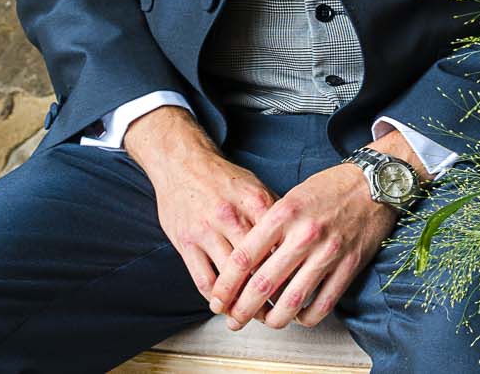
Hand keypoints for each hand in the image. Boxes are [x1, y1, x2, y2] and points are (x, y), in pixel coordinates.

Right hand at [123, 106, 277, 304]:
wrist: (182, 163)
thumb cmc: (222, 178)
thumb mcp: (254, 187)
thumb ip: (274, 214)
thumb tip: (294, 242)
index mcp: (254, 201)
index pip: (278, 243)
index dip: (290, 270)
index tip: (298, 289)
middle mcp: (231, 216)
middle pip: (256, 265)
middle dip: (268, 294)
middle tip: (277, 313)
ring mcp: (206, 231)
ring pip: (228, 278)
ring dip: (240, 303)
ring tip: (250, 316)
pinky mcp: (185, 243)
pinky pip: (202, 279)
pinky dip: (214, 298)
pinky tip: (223, 305)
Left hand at [211, 134, 415, 329]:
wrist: (375, 182)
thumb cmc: (330, 188)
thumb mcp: (291, 198)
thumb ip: (269, 229)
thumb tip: (248, 267)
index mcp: (284, 214)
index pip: (244, 258)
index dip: (226, 285)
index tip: (218, 299)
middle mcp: (304, 235)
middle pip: (262, 286)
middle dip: (242, 310)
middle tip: (233, 320)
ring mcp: (328, 252)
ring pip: (291, 302)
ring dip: (272, 320)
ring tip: (264, 322)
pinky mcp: (349, 266)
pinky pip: (322, 305)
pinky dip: (306, 318)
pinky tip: (298, 315)